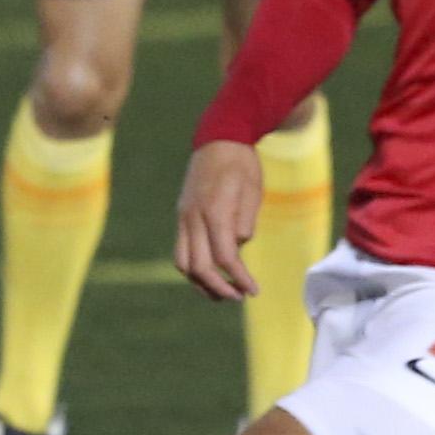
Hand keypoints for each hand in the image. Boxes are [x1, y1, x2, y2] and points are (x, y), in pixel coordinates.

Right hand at [173, 141, 264, 300]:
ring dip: (201, 283)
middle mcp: (193, 217)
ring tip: (221, 292)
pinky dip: (193, 268)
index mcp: (214, 211)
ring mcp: (184, 217)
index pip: (225, 258)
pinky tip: (211, 273)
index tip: (253, 290)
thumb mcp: (253, 192)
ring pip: (183, 263)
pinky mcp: (182, 216)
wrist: (219, 138)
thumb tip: (237, 247)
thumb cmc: (242, 164)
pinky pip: (181, 250)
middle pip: (199, 267)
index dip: (239, 278)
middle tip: (238, 296)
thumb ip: (244, 222)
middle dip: (219, 288)